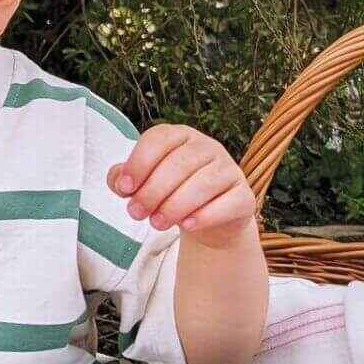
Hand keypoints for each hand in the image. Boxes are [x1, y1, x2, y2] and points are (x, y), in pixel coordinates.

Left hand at [109, 124, 255, 248]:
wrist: (204, 220)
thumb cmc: (167, 194)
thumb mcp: (141, 184)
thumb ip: (123, 178)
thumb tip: (119, 181)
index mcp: (180, 137)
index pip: (159, 139)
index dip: (138, 164)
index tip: (124, 190)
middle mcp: (208, 147)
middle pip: (179, 164)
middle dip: (152, 191)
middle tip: (136, 213)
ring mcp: (229, 169)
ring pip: (203, 184)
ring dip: (175, 206)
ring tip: (156, 224)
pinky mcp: (244, 195)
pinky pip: (227, 203)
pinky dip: (205, 216)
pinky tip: (186, 225)